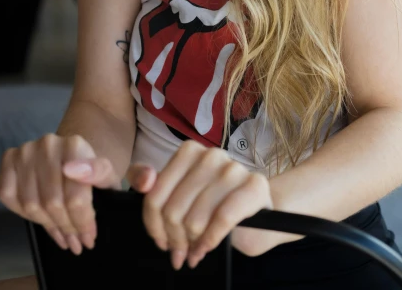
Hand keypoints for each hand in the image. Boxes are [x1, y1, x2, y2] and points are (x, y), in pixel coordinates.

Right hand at [0, 134, 120, 255]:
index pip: (75, 197)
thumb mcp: (106, 175)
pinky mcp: (9, 160)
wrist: (72, 157)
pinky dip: (23, 213)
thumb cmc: (89, 172)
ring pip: (31, 204)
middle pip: (52, 203)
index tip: (89, 237)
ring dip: (47, 225)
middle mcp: (48, 144)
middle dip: (66, 227)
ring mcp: (26, 151)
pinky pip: (9, 196)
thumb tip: (71, 170)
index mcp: (75, 145)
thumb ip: (98, 172)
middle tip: (76, 240)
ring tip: (61, 234)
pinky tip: (41, 218)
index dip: (82, 222)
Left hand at [125, 140, 275, 269]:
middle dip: (175, 238)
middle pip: (174, 209)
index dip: (154, 225)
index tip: (160, 240)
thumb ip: (150, 183)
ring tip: (194, 250)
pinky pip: (222, 218)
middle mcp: (211, 154)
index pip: (155, 195)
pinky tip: (206, 247)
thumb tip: (145, 180)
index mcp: (189, 152)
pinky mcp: (255, 185)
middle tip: (180, 250)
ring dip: (192, 243)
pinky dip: (211, 239)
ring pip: (196, 218)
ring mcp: (234, 168)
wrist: (257, 209)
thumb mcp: (177, 193)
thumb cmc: (213, 202)